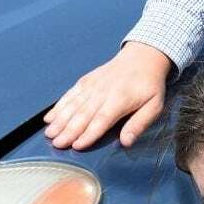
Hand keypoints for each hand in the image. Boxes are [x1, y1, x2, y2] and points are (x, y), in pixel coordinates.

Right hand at [44, 40, 172, 149]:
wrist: (142, 57)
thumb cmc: (149, 85)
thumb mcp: (154, 105)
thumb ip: (139, 124)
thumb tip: (126, 142)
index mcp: (121, 99)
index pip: (102, 119)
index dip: (89, 133)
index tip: (77, 145)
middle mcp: (103, 91)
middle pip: (83, 114)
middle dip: (68, 130)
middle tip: (56, 144)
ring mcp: (92, 85)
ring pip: (73, 105)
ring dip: (60, 120)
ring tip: (49, 133)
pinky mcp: (86, 81)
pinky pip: (70, 95)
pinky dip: (58, 106)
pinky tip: (49, 118)